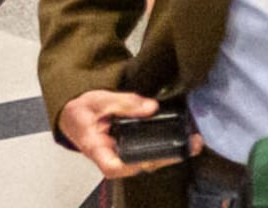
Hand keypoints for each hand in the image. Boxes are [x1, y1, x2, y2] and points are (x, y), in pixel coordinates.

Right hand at [57, 89, 185, 179]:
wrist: (75, 114)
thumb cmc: (81, 111)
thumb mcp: (99, 100)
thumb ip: (125, 103)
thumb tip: (150, 107)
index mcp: (97, 148)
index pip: (113, 167)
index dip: (133, 164)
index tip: (151, 156)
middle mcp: (111, 156)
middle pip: (138, 165)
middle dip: (164, 157)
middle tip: (187, 145)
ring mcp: (122, 154)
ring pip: (147, 160)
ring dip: (170, 153)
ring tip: (192, 142)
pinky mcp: (130, 148)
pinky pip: (148, 151)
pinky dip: (165, 145)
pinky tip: (182, 137)